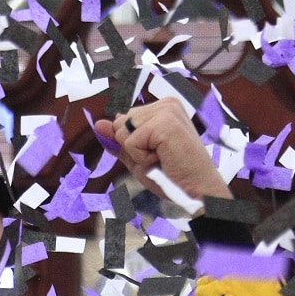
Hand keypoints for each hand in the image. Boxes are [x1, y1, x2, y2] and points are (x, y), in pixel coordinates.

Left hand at [94, 97, 231, 206]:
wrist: (196, 192)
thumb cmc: (172, 177)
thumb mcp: (138, 158)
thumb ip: (118, 141)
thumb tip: (98, 124)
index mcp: (163, 107)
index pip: (122, 120)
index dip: (131, 145)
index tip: (157, 155)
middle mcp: (166, 103)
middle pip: (119, 123)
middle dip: (133, 149)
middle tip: (160, 159)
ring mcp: (167, 110)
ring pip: (122, 132)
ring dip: (138, 154)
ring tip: (162, 159)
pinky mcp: (165, 122)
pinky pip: (130, 142)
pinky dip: (142, 158)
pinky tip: (163, 160)